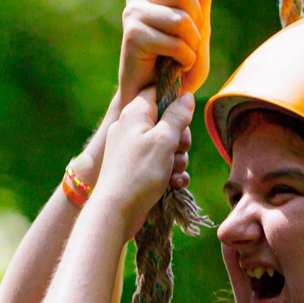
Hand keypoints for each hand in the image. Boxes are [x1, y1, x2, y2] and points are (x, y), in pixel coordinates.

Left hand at [94, 88, 196, 238]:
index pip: (157, 91)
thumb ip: (177, 116)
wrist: (116, 211)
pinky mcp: (135, 169)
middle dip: (180, 138)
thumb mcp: (164, 139)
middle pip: (166, 120)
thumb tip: (186, 96)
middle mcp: (131, 127)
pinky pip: (159, 163)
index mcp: (135, 113)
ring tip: (173, 172)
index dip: (174, 101)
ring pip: (166, 145)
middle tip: (179, 150)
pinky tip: (174, 184)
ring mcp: (132, 149)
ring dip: (177, 159)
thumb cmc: (140, 172)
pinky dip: (169, 173)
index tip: (184, 117)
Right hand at [119, 0, 213, 101]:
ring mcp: (134, 13)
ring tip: (181, 56)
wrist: (156, 100)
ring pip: (181, 18)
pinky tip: (173, 67)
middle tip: (188, 43)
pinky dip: (184, 58)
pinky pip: (174, 41)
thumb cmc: (178, 67)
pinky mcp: (133, 35)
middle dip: (198, 23)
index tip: (193, 8)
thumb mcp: (199, 29)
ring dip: (192, 44)